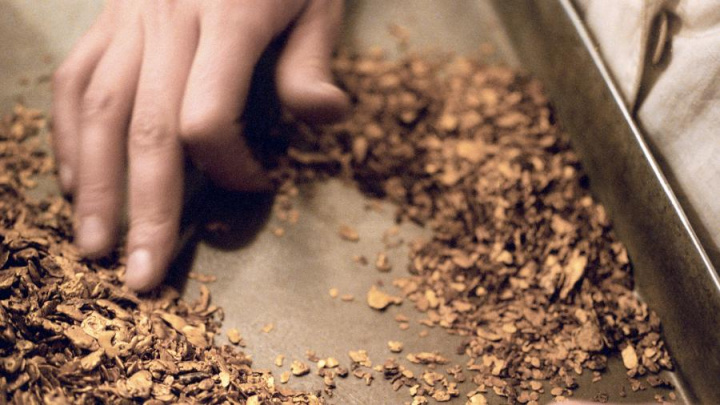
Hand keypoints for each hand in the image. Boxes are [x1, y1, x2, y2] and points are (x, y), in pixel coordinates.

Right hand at [51, 0, 348, 291]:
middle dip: (145, 209)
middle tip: (140, 277)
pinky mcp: (108, 20)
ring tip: (92, 245)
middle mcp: (165, 20)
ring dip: (94, 185)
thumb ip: (311, 61)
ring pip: (98, 109)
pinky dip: (69, 134)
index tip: (261, 186)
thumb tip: (325, 117)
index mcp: (227, 18)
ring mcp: (128, 18)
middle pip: (146, 129)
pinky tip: (75, 180)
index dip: (230, 167)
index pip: (207, 118)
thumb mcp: (318, 0)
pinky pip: (76, 79)